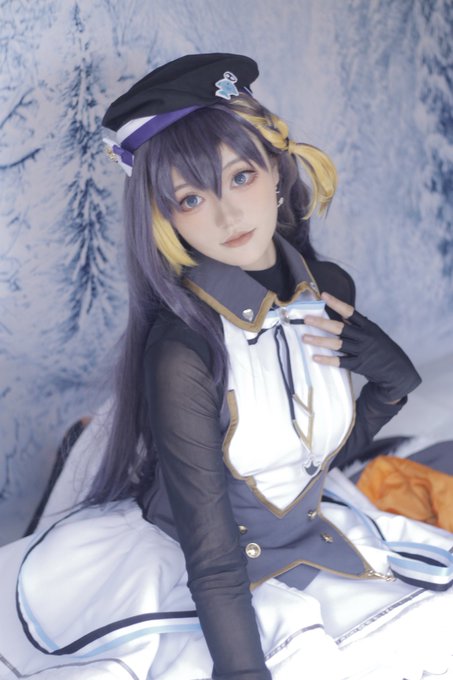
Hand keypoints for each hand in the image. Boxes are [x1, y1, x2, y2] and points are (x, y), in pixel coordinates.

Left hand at [302, 292, 420, 402]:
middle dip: (321, 323)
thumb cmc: (383, 348)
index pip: (350, 311)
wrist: (398, 370)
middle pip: (339, 328)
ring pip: (337, 344)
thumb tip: (340, 315)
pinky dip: (327, 359)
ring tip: (304, 338)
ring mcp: (362, 351)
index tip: (324, 295)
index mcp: (368, 326)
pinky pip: (340, 361)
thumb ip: (357, 325)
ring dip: (319, 341)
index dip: (336, 303)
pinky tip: (315, 357)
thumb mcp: (374, 333)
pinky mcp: (359, 365)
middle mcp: (364, 337)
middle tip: (306, 319)